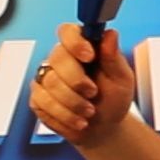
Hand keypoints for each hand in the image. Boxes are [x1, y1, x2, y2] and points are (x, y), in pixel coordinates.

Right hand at [35, 23, 125, 146]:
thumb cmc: (113, 99)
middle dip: (78, 80)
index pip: (68, 32)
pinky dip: (65, 115)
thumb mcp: (121, 79)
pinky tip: (78, 120)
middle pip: (58, 58)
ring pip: (50, 83)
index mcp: (82, 48)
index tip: (89, 56)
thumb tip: (110, 34)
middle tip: (93, 93)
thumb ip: (113, 57)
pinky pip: (43, 101)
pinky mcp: (38, 97)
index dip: (75, 42)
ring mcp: (46, 77)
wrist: (104, 128)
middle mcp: (61, 59)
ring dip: (74, 102)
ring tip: (89, 112)